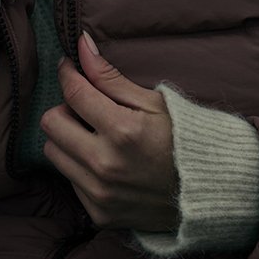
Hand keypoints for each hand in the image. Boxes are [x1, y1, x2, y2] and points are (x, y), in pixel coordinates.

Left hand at [40, 30, 179, 231]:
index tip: (70, 68)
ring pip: (53, 152)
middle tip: (87, 108)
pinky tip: (107, 163)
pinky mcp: (99, 214)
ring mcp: (101, 193)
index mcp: (123, 131)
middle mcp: (106, 165)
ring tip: (96, 137)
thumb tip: (81, 45)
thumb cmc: (183, 139)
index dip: (68, 74)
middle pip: (51, 123)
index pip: (73, 93)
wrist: (207, 194)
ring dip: (68, 139)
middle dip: (65, 109)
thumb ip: (110, 77)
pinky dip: (80, 167)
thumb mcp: (153, 102)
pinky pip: (69, 180)